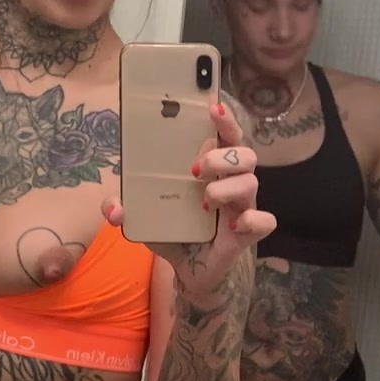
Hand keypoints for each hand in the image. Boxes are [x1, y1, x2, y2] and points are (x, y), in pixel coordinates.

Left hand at [104, 99, 274, 292]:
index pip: (226, 136)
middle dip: (221, 156)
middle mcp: (232, 183)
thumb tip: (114, 209)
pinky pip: (265, 221)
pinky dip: (251, 220)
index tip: (213, 107)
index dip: (225, 120)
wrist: (189, 273)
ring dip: (226, 188)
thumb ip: (126, 208)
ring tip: (205, 202)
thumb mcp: (145, 219)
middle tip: (194, 170)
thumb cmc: (174, 233)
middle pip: (245, 154)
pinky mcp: (248, 234)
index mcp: (212, 170)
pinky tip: (233, 226)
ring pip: (252, 182)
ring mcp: (242, 207)